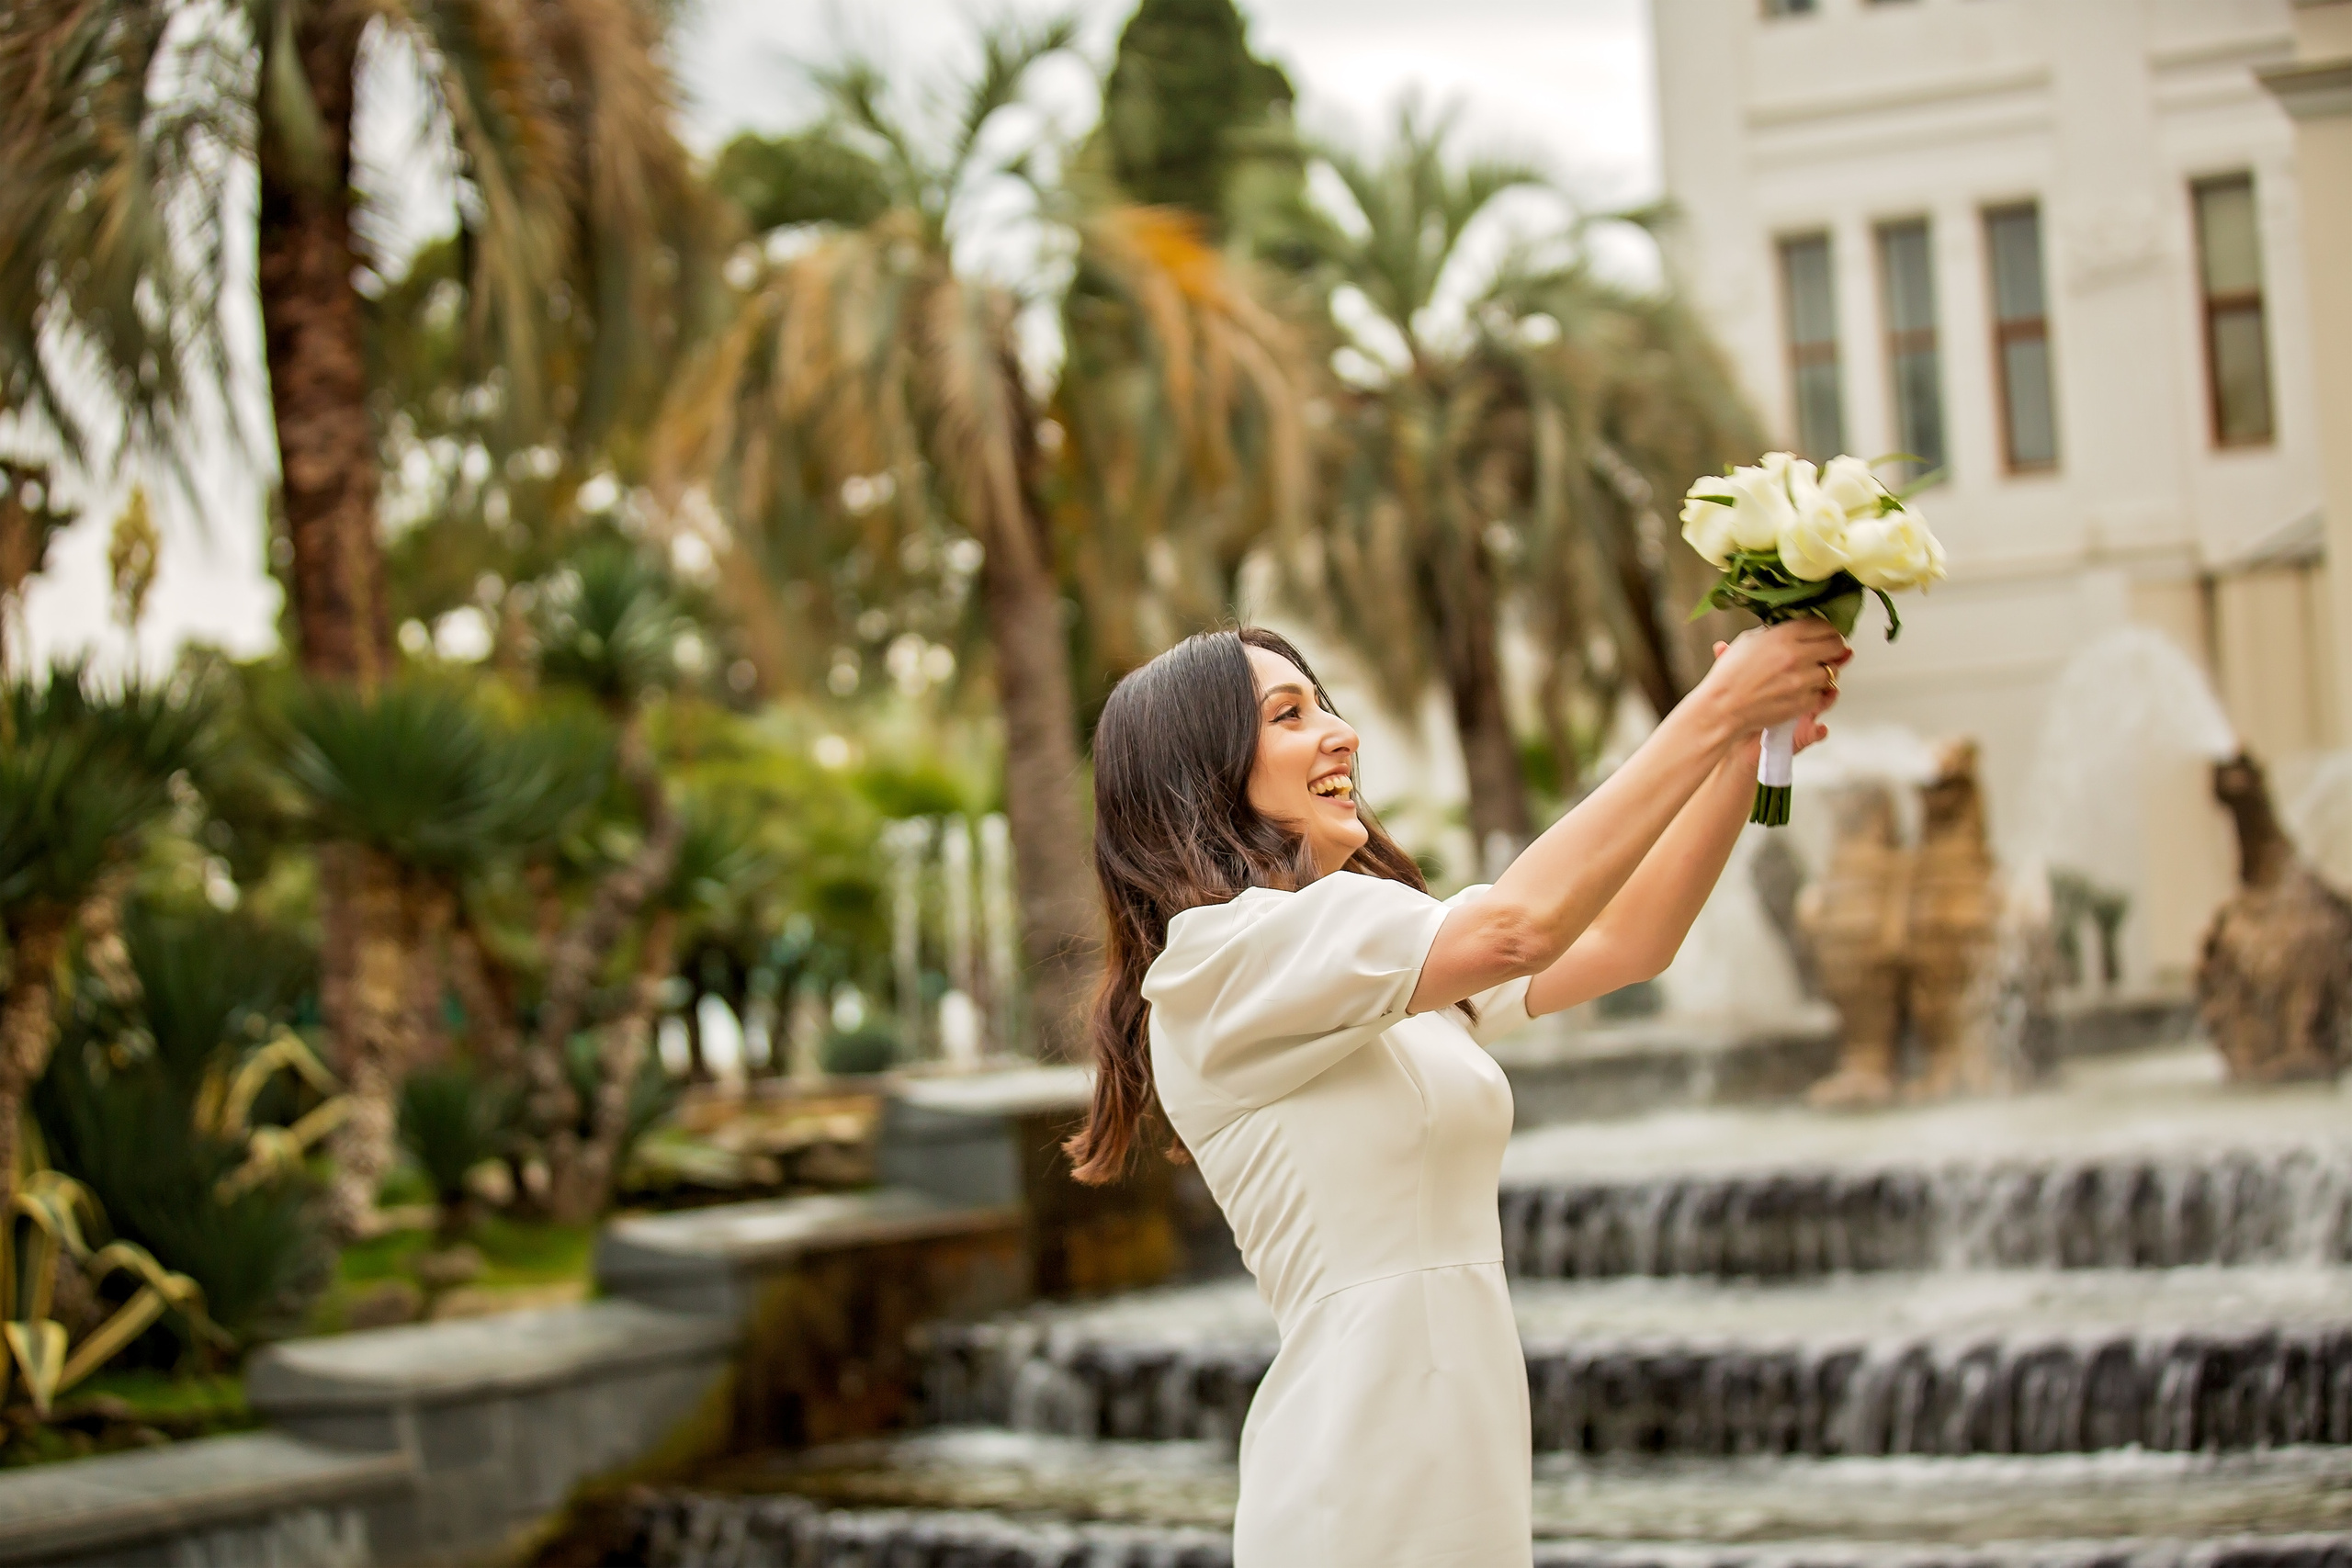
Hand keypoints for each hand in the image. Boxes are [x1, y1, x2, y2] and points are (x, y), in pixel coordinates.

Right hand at [1704, 621, 1847, 744]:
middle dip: (1833, 647)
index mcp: (1784, 636)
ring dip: (1824, 670)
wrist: (1723, 706)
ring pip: (1832, 670)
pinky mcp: (1804, 701)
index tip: (1824, 633)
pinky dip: (1816, 691)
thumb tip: (1797, 628)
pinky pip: (1822, 693)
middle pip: (1836, 645)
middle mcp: (1797, 656)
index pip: (1824, 625)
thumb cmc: (1730, 675)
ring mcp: (1803, 680)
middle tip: (1826, 651)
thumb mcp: (1749, 640)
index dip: (1827, 628)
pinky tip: (1801, 689)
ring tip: (1809, 672)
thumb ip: (1777, 631)